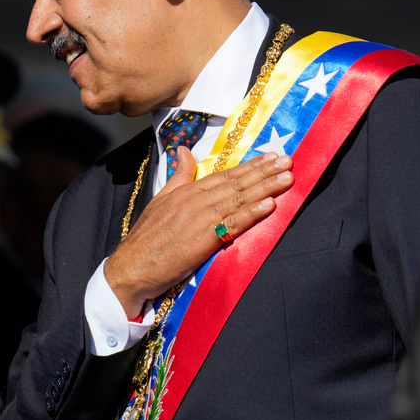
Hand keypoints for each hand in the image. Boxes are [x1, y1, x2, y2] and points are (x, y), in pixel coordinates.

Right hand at [105, 147, 293, 316]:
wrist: (131, 268)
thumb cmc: (146, 239)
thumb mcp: (160, 200)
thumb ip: (178, 176)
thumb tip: (183, 151)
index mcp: (186, 191)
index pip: (224, 175)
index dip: (250, 165)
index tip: (271, 157)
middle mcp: (195, 201)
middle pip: (236, 183)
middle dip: (264, 172)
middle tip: (288, 160)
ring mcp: (200, 219)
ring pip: (238, 199)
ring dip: (265, 187)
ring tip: (286, 178)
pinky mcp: (203, 240)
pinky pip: (232, 223)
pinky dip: (252, 213)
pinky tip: (270, 204)